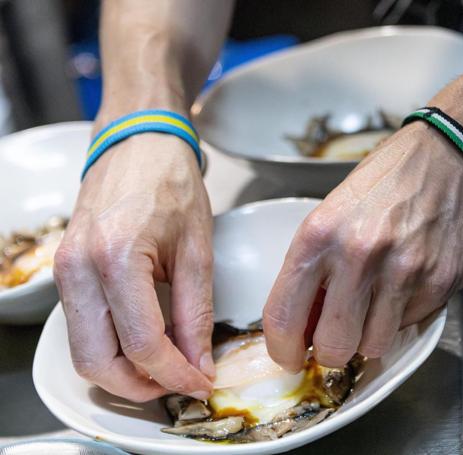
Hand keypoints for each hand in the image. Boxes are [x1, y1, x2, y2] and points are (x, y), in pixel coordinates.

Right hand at [54, 133, 214, 401]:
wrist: (138, 143)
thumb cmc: (170, 182)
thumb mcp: (198, 250)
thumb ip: (196, 313)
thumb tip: (198, 363)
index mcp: (117, 257)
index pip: (143, 343)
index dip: (175, 374)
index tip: (200, 382)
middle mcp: (79, 268)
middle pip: (98, 360)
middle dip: (140, 385)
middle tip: (179, 383)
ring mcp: (65, 270)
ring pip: (83, 350)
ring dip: (121, 371)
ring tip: (164, 367)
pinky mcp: (66, 270)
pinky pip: (82, 326)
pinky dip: (110, 346)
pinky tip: (143, 343)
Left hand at [263, 121, 462, 371]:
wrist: (445, 157)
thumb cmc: (383, 183)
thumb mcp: (330, 214)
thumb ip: (313, 268)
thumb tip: (303, 323)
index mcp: (319, 234)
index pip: (284, 316)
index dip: (283, 349)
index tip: (290, 356)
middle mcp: (359, 253)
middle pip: (332, 346)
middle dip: (331, 351)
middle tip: (336, 337)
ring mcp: (403, 270)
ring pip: (373, 346)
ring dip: (369, 336)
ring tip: (374, 306)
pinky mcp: (440, 280)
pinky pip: (410, 325)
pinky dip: (402, 315)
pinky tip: (405, 284)